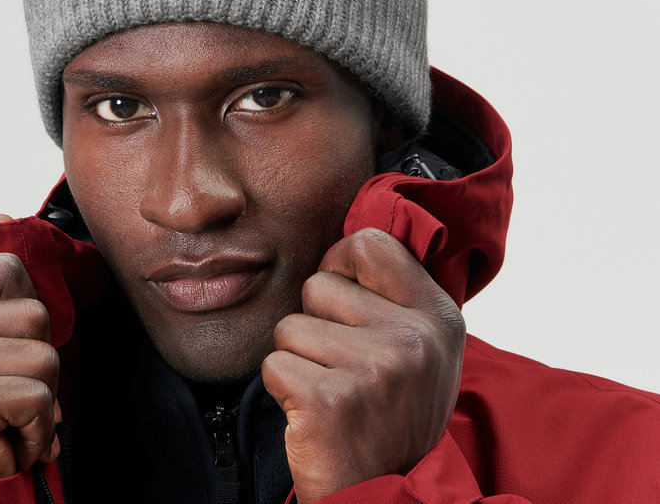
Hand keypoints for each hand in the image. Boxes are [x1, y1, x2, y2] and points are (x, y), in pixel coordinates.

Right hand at [0, 215, 61, 477]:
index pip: (9, 269)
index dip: (26, 313)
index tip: (2, 350)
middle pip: (35, 315)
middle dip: (41, 362)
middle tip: (7, 393)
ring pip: (44, 357)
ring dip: (42, 400)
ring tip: (6, 416)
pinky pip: (37, 397)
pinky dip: (37, 428)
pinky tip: (5, 438)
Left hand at [261, 228, 464, 502]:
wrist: (383, 495)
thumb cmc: (391, 417)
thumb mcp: (421, 350)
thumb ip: (395, 296)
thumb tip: (352, 236)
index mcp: (437, 316)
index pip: (371, 243)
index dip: (341, 263)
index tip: (343, 296)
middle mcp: (413, 339)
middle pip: (318, 285)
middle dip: (316, 323)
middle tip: (343, 366)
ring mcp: (374, 368)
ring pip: (290, 326)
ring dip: (299, 359)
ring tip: (333, 392)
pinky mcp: (329, 400)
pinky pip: (275, 365)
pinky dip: (284, 389)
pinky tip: (315, 414)